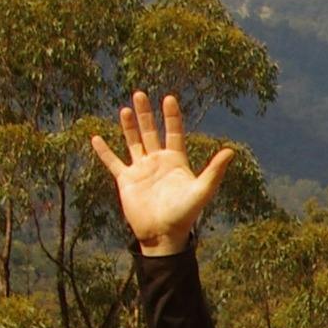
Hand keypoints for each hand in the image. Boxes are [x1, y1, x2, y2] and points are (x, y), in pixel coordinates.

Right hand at [87, 90, 237, 255]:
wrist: (163, 234)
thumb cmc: (185, 214)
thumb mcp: (202, 190)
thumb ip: (214, 171)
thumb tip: (231, 152)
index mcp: (176, 161)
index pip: (174, 132)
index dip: (171, 116)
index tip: (168, 98)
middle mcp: (158, 161)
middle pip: (151, 132)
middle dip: (146, 114)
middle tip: (140, 93)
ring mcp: (141, 169)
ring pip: (133, 142)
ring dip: (128, 127)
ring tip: (125, 108)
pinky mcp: (126, 180)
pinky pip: (113, 162)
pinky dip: (104, 151)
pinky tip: (96, 138)